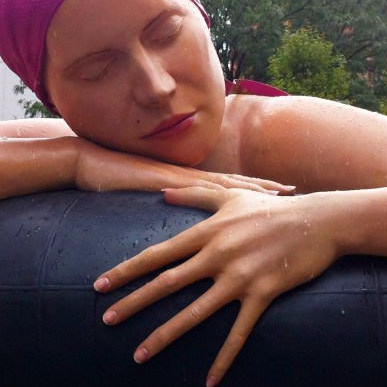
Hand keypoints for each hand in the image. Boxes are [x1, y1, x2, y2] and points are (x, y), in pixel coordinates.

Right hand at [74, 140, 293, 196]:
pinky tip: (239, 201)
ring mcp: (180, 179)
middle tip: (297, 193)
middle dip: (265, 191)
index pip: (232, 186)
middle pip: (237, 186)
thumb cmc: (114, 179)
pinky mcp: (167, 183)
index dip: (260, 188)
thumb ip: (169, 205)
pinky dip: (221, 196)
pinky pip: (199, 193)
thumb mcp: (148, 196)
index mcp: (189, 180)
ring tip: (279, 199)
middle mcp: (190, 177)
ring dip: (252, 193)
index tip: (288, 190)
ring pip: (224, 187)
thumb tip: (187, 224)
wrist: (89, 162)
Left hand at [94, 187, 337, 386]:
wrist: (318, 220)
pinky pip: (239, 331)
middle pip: (166, 283)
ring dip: (164, 335)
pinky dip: (224, 357)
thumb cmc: (272, 207)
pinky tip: (210, 379)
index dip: (127, 270)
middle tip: (106, 320)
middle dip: (134, 303)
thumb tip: (163, 193)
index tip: (100, 285)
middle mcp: (217, 255)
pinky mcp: (263, 294)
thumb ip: (195, 195)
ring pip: (194, 312)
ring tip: (140, 354)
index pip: (157, 254)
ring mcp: (239, 277)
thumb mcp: (231, 195)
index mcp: (207, 232)